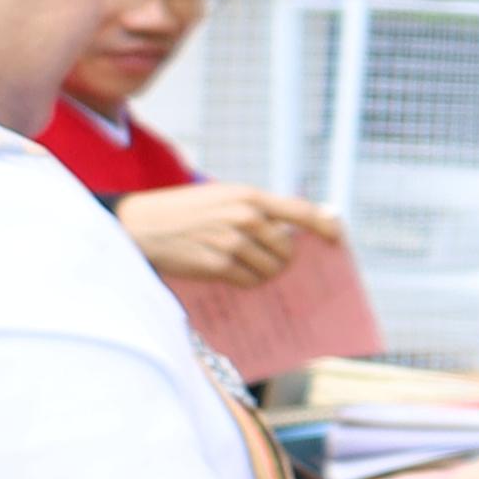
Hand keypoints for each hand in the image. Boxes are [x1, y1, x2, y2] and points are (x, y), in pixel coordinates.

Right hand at [120, 183, 336, 289]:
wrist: (141, 225)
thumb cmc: (184, 211)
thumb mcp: (222, 197)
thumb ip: (257, 209)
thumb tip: (294, 229)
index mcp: (248, 196)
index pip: (301, 212)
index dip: (325, 227)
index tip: (337, 239)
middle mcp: (244, 217)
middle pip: (287, 248)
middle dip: (281, 256)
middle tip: (263, 255)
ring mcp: (231, 242)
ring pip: (271, 268)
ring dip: (264, 271)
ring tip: (242, 262)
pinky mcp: (217, 265)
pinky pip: (250, 281)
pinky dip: (247, 280)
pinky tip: (230, 271)